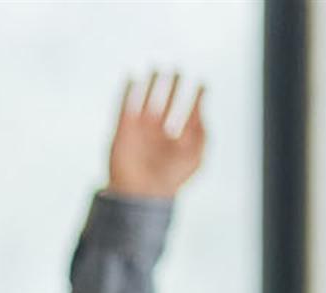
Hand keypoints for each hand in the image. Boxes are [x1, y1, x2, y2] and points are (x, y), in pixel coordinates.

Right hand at [104, 71, 207, 201]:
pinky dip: (128, 91)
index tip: (203, 84)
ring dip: (151, 83)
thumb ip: (202, 131)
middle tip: (177, 69)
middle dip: (171, 85)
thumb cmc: (170, 178)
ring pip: (146, 100)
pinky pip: (124, 105)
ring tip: (156, 66)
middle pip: (166, 102)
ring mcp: (140, 130)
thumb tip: (201, 110)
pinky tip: (133, 77)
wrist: (141, 192)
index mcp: (176, 140)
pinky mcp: (122, 130)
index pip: (188, 113)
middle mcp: (158, 133)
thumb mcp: (195, 154)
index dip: (196, 98)